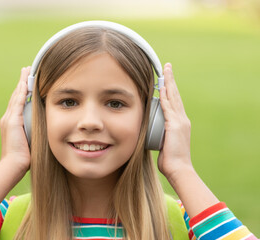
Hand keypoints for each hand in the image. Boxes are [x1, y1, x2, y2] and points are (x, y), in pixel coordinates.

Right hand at [0, 66, 30, 169]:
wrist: (13, 165)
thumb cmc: (23, 157)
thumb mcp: (30, 141)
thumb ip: (34, 133)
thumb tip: (45, 130)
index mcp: (12, 122)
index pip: (18, 102)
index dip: (23, 91)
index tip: (28, 81)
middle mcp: (8, 118)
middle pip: (16, 95)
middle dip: (21, 82)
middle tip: (26, 70)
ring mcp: (9, 119)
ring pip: (17, 96)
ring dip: (21, 83)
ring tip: (26, 71)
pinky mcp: (12, 121)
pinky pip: (18, 103)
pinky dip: (21, 92)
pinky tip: (25, 83)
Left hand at [157, 63, 192, 181]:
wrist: (179, 169)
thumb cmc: (170, 160)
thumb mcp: (164, 144)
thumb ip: (159, 135)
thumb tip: (149, 133)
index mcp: (180, 123)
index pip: (174, 101)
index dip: (170, 89)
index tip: (165, 78)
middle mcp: (182, 119)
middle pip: (175, 95)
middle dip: (170, 80)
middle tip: (167, 67)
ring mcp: (180, 121)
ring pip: (173, 97)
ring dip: (168, 83)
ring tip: (165, 70)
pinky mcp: (175, 125)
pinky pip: (168, 107)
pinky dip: (165, 96)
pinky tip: (161, 87)